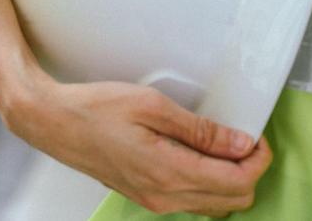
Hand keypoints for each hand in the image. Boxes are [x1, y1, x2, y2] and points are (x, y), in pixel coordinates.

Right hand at [1, 77, 271, 217]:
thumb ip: (200, 130)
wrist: (54, 122)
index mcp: (169, 172)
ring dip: (230, 180)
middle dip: (248, 170)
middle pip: (234, 200)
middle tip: (242, 139)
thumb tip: (239, 143)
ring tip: (222, 146)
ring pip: (215, 206)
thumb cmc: (95, 108)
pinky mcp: (146, 198)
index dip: (258, 158)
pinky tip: (199, 156)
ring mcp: (154, 201)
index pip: (238, 181)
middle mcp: (165, 196)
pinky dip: (208, 184)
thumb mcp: (152, 105)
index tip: (256, 136)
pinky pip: (192, 202)